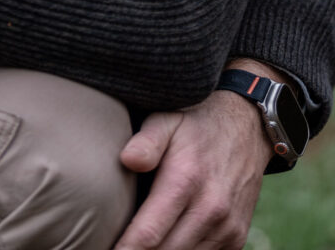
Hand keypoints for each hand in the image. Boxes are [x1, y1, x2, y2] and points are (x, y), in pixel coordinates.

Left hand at [114, 87, 270, 248]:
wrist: (247, 128)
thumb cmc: (195, 123)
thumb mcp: (167, 119)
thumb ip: (147, 141)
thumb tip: (127, 160)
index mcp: (186, 180)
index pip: (149, 234)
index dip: (126, 249)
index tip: (109, 249)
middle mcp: (210, 209)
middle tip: (115, 246)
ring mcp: (227, 227)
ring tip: (138, 243)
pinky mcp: (236, 237)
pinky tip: (166, 240)